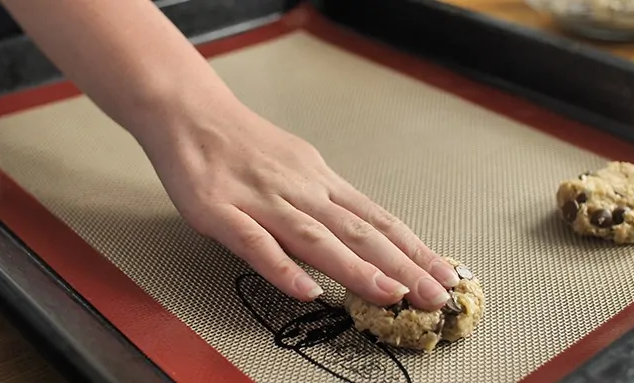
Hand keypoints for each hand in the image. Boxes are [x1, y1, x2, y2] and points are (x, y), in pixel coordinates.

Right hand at [138, 103, 459, 310]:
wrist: (190, 112)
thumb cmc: (242, 141)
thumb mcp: (296, 165)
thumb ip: (324, 202)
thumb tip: (358, 234)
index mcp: (320, 181)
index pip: (377, 219)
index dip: (413, 248)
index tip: (442, 271)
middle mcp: (301, 190)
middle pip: (358, 231)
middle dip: (402, 265)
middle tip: (433, 293)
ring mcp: (262, 201)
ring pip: (316, 238)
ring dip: (356, 268)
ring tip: (390, 294)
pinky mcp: (221, 211)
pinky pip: (255, 243)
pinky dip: (282, 268)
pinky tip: (306, 290)